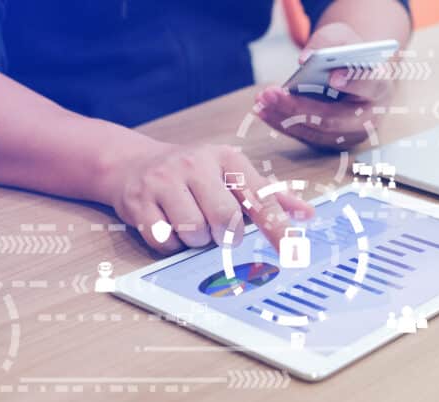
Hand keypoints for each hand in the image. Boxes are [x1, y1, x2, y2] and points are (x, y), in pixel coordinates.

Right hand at [99, 141, 313, 254]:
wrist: (131, 162)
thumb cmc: (193, 174)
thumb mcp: (231, 174)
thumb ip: (267, 196)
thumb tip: (307, 214)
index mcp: (227, 158)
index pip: (259, 197)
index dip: (278, 227)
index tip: (292, 252)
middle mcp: (195, 164)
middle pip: (224, 219)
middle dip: (225, 234)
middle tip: (218, 228)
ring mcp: (163, 181)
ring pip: (194, 232)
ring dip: (197, 239)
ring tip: (190, 222)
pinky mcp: (138, 201)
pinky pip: (164, 240)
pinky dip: (171, 243)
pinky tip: (168, 224)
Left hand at [255, 22, 393, 150]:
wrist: (355, 80)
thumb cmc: (349, 58)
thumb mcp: (343, 39)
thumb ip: (329, 42)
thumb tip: (306, 59)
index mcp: (380, 88)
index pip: (370, 86)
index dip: (353, 83)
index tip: (333, 77)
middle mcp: (368, 118)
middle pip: (334, 117)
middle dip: (300, 107)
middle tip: (272, 93)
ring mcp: (350, 135)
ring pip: (316, 131)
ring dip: (285, 117)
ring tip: (262, 100)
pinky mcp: (332, 144)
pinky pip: (305, 136)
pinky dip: (282, 123)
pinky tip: (263, 110)